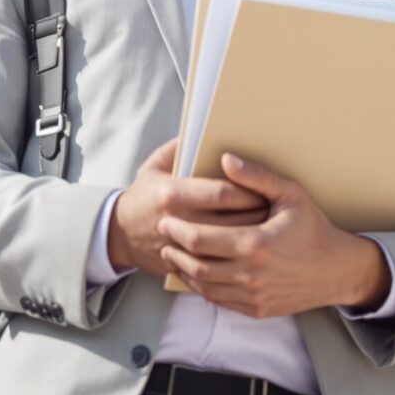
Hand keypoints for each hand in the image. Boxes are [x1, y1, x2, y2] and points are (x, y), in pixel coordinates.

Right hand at [108, 139, 268, 276]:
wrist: (119, 234)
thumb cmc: (144, 194)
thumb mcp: (156, 164)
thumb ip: (181, 145)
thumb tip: (210, 129)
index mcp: (173, 193)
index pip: (222, 193)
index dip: (248, 192)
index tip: (264, 191)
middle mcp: (177, 221)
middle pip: (229, 222)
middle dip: (255, 217)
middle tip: (275, 212)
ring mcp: (179, 248)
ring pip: (227, 248)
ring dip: (250, 239)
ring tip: (269, 231)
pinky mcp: (182, 265)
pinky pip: (216, 265)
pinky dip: (235, 259)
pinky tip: (248, 251)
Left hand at [157, 152, 389, 317]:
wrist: (335, 270)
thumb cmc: (312, 228)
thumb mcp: (290, 194)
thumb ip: (256, 176)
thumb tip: (225, 158)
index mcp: (255, 244)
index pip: (199, 239)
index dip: (177, 230)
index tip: (166, 219)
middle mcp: (251, 274)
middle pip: (195, 265)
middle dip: (174, 249)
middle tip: (164, 235)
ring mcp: (252, 295)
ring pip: (203, 286)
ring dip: (183, 270)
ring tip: (173, 253)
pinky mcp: (255, 309)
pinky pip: (218, 301)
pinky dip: (201, 287)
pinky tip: (195, 272)